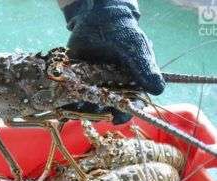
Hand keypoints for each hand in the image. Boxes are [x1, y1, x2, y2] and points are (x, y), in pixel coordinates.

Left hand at [60, 0, 164, 123]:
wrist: (98, 19)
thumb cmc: (123, 34)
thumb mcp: (135, 49)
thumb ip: (144, 69)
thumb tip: (158, 89)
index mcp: (129, 86)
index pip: (127, 107)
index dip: (122, 115)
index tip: (114, 118)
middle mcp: (111, 90)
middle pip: (104, 109)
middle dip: (97, 111)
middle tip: (90, 107)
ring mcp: (93, 86)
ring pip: (87, 105)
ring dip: (81, 107)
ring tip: (76, 102)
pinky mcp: (76, 80)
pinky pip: (72, 95)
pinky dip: (68, 97)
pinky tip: (65, 95)